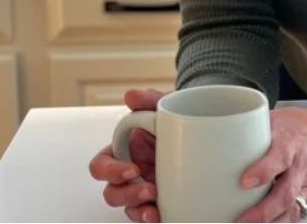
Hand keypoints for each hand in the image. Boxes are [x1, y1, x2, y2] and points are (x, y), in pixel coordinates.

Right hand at [88, 88, 167, 222]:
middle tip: (149, 189)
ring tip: (154, 210)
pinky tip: (163, 217)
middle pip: (112, 192)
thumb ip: (148, 100)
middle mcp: (130, 173)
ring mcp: (145, 189)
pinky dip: (154, 218)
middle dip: (126, 194)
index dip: (111, 170)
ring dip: (138, 210)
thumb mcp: (165, 107)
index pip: (101, 165)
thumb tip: (131, 96)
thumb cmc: (176, 119)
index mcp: (123, 150)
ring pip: (129, 208)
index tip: (134, 169)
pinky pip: (149, 215)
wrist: (204, 131)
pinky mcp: (161, 201)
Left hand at [235, 105, 306, 222]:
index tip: (244, 182)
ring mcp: (302, 185)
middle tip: (241, 220)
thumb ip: (250, 128)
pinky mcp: (303, 198)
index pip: (279, 157)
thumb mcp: (274, 118)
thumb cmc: (296, 127)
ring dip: (269, 222)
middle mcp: (298, 167)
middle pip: (285, 193)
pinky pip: (293, 216)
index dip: (263, 171)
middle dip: (263, 211)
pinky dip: (278, 223)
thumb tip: (218, 133)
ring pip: (290, 209)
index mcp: (289, 142)